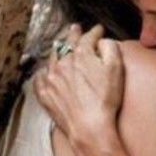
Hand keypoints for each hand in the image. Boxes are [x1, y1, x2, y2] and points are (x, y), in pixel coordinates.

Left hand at [34, 23, 124, 145]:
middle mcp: (63, 63)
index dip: (94, 31)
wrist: (89, 127)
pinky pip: (39, 78)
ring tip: (60, 46)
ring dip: (57, 49)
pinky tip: (44, 71)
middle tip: (75, 29)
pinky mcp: (45, 95)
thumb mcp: (116, 69)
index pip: (88, 37)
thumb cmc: (105, 100)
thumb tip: (102, 41)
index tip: (98, 30)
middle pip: (66, 43)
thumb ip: (110, 48)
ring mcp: (51, 79)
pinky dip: (43, 71)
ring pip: (52, 57)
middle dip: (73, 34)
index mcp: (81, 55)